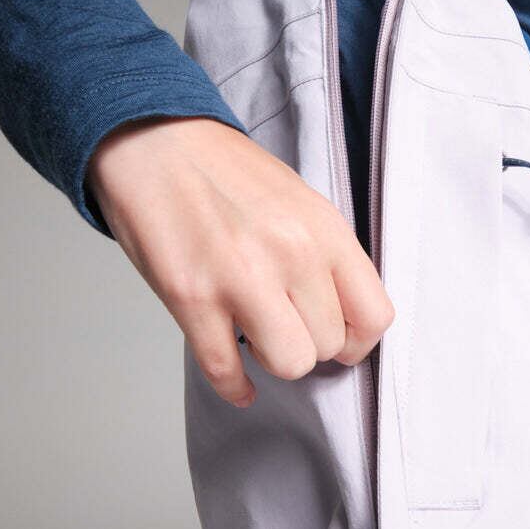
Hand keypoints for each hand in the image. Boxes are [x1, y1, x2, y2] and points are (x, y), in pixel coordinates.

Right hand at [88, 118, 393, 406]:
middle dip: (308, 343)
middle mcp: (291, 255)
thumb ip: (326, 256)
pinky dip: (233, 386)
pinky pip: (225, 370)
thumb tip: (343, 318)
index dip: (357, 339)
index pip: (374, 317)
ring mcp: (240, 278)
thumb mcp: (299, 202)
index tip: (335, 336)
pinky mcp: (191, 298)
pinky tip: (236, 379)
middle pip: (328, 346)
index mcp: (324, 229)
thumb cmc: (227, 174)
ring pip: (289, 364)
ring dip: (274, 360)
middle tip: (284, 324)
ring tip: (258, 339)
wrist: (155, 142)